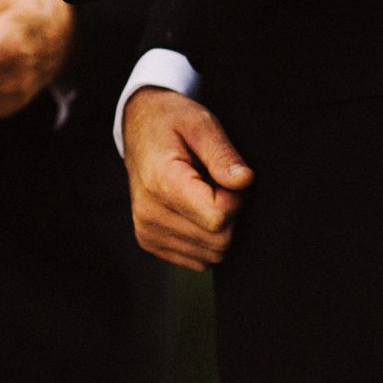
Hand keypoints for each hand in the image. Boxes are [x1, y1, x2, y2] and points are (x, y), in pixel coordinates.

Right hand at [122, 88, 253, 271]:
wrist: (138, 128)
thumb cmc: (171, 123)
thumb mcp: (200, 123)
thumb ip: (223, 154)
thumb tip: (244, 181)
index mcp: (161, 182)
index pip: (218, 218)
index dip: (235, 199)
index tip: (227, 177)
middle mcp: (149, 213)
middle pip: (218, 241)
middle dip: (230, 215)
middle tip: (218, 184)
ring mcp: (148, 231)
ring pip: (211, 255)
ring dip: (218, 229)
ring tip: (205, 194)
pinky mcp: (150, 241)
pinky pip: (198, 260)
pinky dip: (206, 239)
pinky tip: (195, 211)